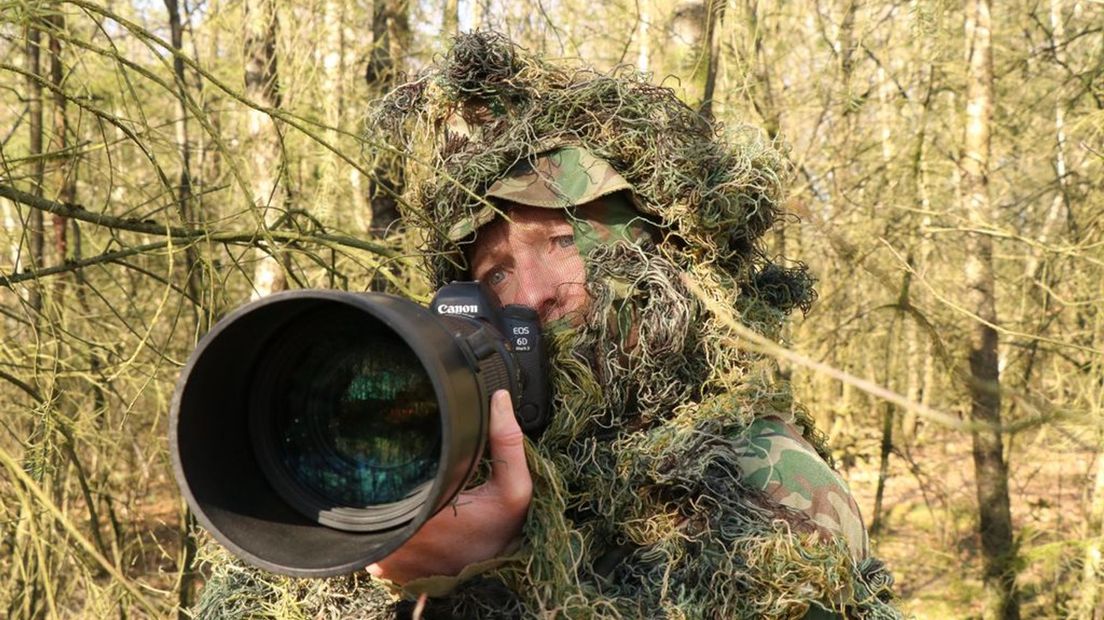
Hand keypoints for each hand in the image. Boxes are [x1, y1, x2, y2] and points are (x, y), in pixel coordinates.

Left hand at [367, 390, 532, 584]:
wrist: (498, 579)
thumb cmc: (502, 534)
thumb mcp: (514, 489)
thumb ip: (507, 443)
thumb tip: (499, 397)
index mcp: (424, 519)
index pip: (384, 482)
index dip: (386, 461)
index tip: (399, 451)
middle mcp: (399, 543)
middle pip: (371, 497)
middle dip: (383, 479)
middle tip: (401, 466)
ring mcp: (388, 561)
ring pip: (369, 519)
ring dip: (380, 503)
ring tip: (398, 488)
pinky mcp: (386, 570)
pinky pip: (373, 540)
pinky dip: (384, 525)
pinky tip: (401, 514)